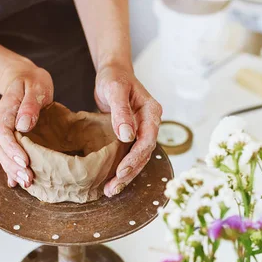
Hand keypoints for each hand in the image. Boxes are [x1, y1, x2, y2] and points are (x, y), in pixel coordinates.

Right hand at [0, 59, 53, 187]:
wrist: (24, 79)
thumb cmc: (32, 82)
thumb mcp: (35, 86)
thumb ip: (30, 104)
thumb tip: (23, 125)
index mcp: (6, 111)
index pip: (4, 133)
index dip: (12, 149)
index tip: (24, 161)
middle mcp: (2, 124)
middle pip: (1, 148)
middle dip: (13, 166)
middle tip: (28, 178)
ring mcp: (6, 132)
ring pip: (3, 155)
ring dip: (13, 171)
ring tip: (27, 183)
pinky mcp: (12, 138)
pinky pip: (8, 155)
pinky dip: (11, 170)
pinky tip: (16, 182)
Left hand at [95, 63, 162, 196]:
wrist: (113, 72)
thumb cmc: (114, 77)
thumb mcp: (115, 90)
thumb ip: (121, 112)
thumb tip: (127, 135)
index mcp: (152, 112)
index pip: (147, 140)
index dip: (135, 158)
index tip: (121, 171)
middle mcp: (150, 124)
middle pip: (144, 154)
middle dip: (129, 173)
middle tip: (113, 188)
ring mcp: (142, 130)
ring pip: (138, 158)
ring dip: (125, 175)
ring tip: (110, 190)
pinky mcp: (132, 135)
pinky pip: (129, 154)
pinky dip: (121, 167)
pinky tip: (110, 179)